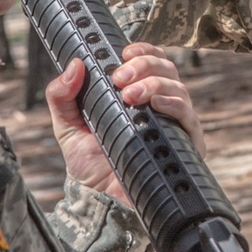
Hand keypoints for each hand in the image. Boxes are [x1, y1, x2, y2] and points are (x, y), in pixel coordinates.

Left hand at [46, 41, 206, 200]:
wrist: (99, 201)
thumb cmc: (88, 163)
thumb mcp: (68, 125)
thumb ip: (62, 95)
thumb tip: (75, 64)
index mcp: (137, 94)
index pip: (152, 61)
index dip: (144, 50)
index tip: (124, 52)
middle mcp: (159, 105)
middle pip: (167, 69)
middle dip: (144, 65)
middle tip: (119, 78)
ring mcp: (174, 124)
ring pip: (178, 88)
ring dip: (155, 84)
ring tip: (130, 95)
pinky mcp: (185, 145)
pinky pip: (188, 118)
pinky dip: (174, 106)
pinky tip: (155, 105)